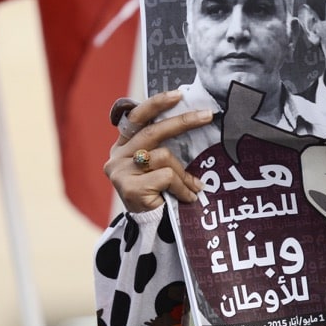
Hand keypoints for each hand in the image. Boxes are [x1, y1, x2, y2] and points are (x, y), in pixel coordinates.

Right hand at [105, 89, 209, 212]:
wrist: (149, 230)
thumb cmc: (158, 196)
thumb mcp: (159, 168)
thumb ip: (165, 149)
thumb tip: (195, 123)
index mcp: (123, 146)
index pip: (137, 117)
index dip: (156, 104)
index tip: (178, 94)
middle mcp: (117, 156)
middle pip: (153, 131)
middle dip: (183, 121)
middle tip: (208, 115)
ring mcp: (121, 171)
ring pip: (164, 157)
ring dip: (183, 174)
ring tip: (192, 189)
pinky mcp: (129, 187)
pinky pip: (166, 177)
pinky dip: (182, 187)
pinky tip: (185, 198)